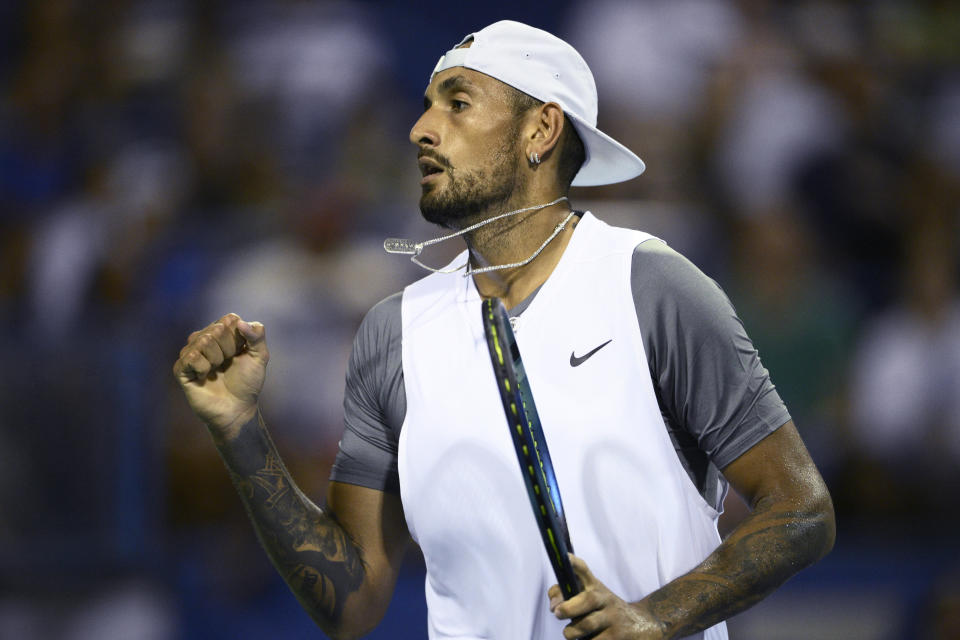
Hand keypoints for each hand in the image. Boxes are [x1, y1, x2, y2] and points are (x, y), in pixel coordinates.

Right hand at [172, 313, 268, 436]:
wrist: (237, 409)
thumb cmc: (247, 383)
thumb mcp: (260, 356)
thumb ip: (257, 335)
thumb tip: (240, 322)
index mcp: (222, 333)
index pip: (229, 320)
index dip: (239, 338)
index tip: (240, 353)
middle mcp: (204, 339)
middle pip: (217, 329)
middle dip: (229, 350)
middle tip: (228, 365)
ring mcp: (191, 353)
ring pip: (204, 341)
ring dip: (217, 359)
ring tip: (216, 371)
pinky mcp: (181, 368)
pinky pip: (192, 356)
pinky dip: (204, 368)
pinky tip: (204, 376)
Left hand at [549, 554, 666, 639]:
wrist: (639, 625)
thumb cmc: (603, 611)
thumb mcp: (589, 598)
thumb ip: (566, 595)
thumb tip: (553, 606)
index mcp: (595, 586)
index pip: (584, 571)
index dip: (574, 564)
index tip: (565, 557)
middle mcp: (605, 598)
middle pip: (588, 599)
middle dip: (570, 608)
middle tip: (557, 613)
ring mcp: (613, 618)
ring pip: (588, 624)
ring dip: (572, 631)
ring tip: (569, 633)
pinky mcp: (617, 636)